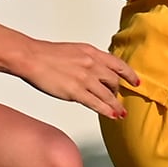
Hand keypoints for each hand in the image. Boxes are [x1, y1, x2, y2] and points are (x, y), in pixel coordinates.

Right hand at [15, 40, 139, 119]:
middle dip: (118, 92)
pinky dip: (107, 111)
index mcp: (92, 53)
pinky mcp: (76, 92)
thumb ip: (87, 60)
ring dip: (116, 105)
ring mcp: (85, 79)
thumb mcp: (74, 51)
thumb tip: (94, 71)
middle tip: (117, 98)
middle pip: (115, 81)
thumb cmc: (47, 55)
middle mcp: (92, 65)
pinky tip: (112, 116)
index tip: (136, 82)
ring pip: (109, 94)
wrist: (32, 57)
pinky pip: (97, 104)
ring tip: (120, 113)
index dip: (130, 75)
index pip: (118, 64)